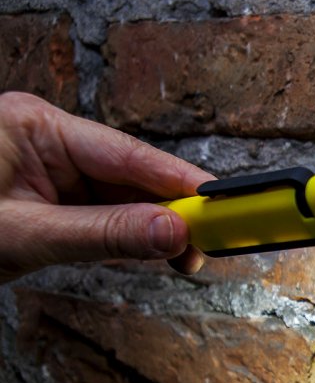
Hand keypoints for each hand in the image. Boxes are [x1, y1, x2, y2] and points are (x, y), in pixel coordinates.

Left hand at [0, 91, 210, 282]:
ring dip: (152, 228)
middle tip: (206, 240)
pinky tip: (152, 250)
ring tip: (184, 256)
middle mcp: (49, 141)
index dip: (180, 180)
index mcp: (36, 126)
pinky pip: (104, 214)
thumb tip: (172, 231)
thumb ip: (103, 233)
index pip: (127, 152)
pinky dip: (128, 236)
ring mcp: (52, 171)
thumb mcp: (28, 234)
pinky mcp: (54, 199)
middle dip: (170, 210)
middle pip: (131, 176)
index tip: (220, 204)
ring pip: (122, 198)